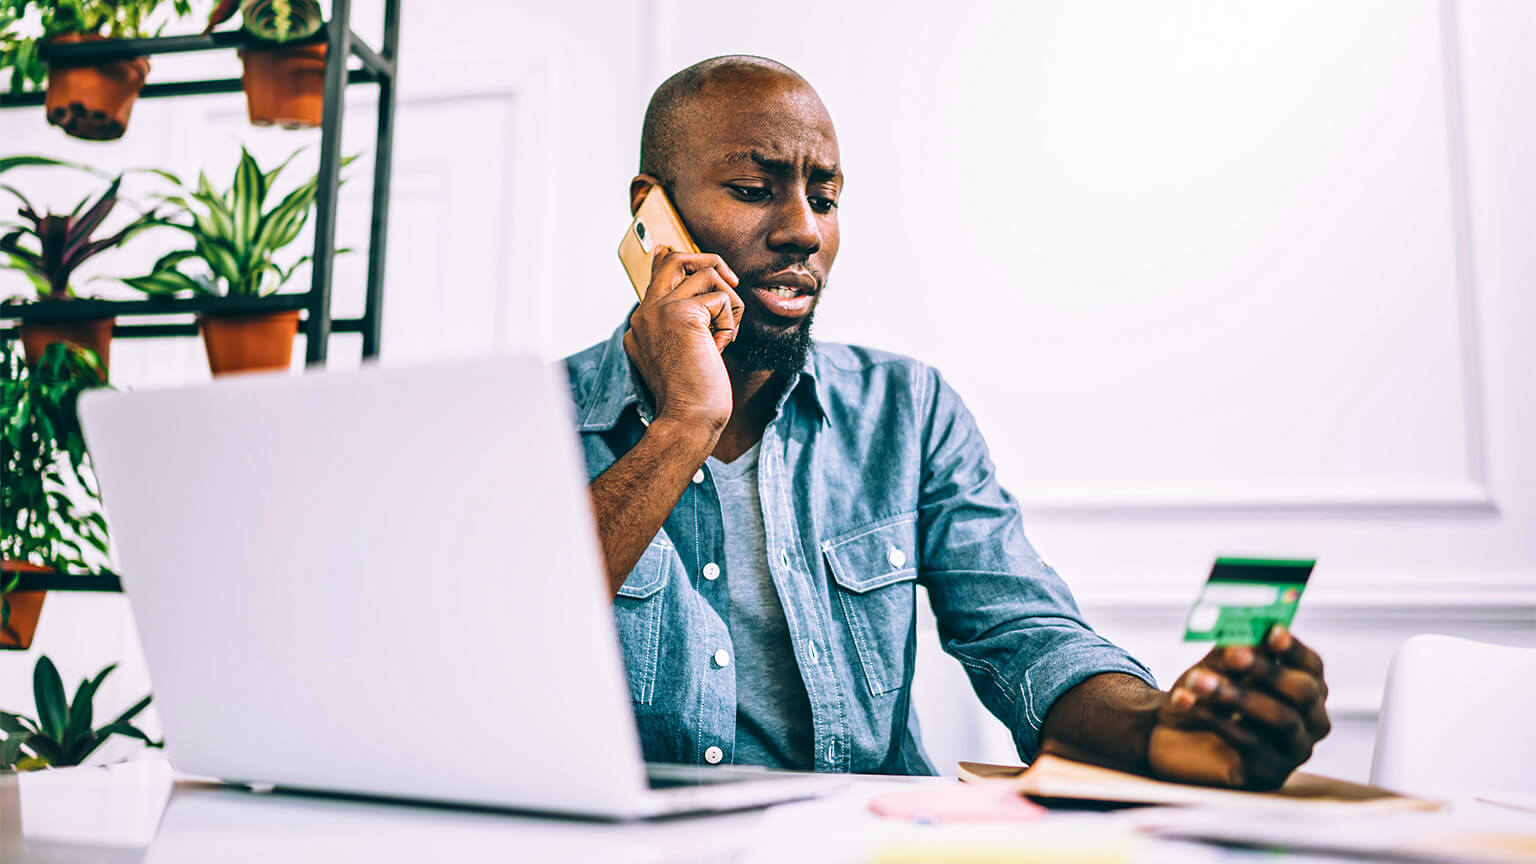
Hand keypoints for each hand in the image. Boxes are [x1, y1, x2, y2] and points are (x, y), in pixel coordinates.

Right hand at [623, 246, 744, 433]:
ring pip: (707, 274)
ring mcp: (660, 310)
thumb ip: (684, 323)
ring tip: (722, 336)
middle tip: (729, 283)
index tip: (687, 257)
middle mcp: (645, 312)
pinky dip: (730, 324)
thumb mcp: (683, 353)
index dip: (675, 259)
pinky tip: (719, 347)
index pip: (656, 274)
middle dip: (708, 261)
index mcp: (641, 323)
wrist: (687, 419)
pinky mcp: (681, 313)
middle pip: (674, 257)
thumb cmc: (692, 396)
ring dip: (728, 305)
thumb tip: (708, 300)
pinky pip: (722, 299)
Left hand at [1148, 625, 1330, 789]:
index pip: (1311, 665)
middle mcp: (1311, 721)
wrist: (1169, 736)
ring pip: (1280, 718)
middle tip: (1233, 654)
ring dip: (1236, 695)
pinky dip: (1216, 719)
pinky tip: (1186, 703)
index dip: (1293, 648)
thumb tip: (1252, 633)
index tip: (1272, 632)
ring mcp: (1294, 751)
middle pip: (1304, 692)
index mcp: (1304, 687)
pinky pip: (1251, 743)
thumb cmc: (1204, 696)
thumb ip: (1235, 650)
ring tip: (1196, 680)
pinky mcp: (1269, 774)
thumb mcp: (1216, 666)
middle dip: (1267, 670)